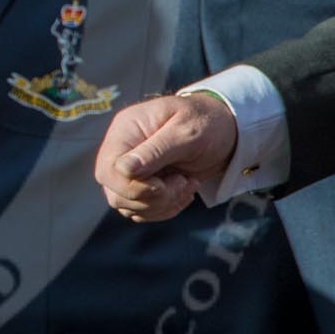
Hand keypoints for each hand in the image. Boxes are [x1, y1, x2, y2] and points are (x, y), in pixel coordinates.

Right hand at [92, 92, 235, 221]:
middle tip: (181, 181)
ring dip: (161, 205)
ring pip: (128, 206)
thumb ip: (155, 151)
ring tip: (186, 183)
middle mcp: (122, 151)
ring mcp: (132, 170)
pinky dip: (166, 209)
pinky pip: (143, 211)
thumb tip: (122, 170)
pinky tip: (185, 191)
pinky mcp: (144, 186)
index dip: (133, 186)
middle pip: (115, 192)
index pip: (109, 169)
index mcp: (126, 130)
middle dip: (151, 198)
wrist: (226, 130)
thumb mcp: (186, 132)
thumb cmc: (207, 122)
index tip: (164, 184)